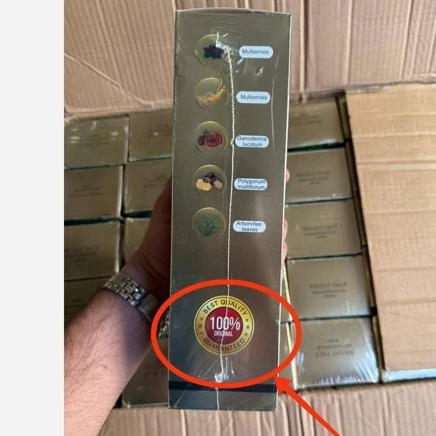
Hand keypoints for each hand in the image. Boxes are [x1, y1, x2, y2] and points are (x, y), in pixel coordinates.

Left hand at [125, 169, 289, 301]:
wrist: (156, 279)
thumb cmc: (161, 240)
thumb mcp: (168, 205)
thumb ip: (180, 184)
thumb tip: (196, 156)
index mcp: (218, 207)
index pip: (245, 189)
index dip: (264, 178)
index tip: (279, 172)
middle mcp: (232, 226)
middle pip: (262, 211)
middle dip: (275, 204)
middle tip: (278, 201)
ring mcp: (238, 248)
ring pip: (268, 235)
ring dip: (277, 229)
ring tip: (277, 227)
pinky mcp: (241, 270)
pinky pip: (264, 262)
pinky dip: (274, 255)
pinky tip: (276, 250)